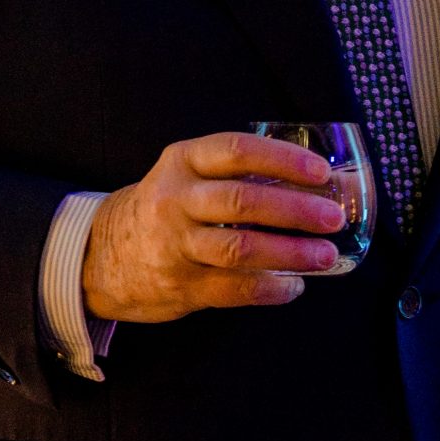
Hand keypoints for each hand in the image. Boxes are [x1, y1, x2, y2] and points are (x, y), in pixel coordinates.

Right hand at [83, 130, 345, 323]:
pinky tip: (295, 286)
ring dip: (290, 254)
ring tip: (324, 256)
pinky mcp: (180, 285)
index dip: (283, 160)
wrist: (107, 253)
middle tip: (333, 218)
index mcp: (184, 161)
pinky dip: (271, 288)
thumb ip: (240, 174)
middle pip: (242, 202)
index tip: (321, 173)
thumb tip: (323, 181)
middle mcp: (175, 199)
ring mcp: (175, 245)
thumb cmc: (170, 207)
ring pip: (240, 249)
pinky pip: (234, 289)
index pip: (238, 151)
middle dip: (295, 210)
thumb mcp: (190, 175)